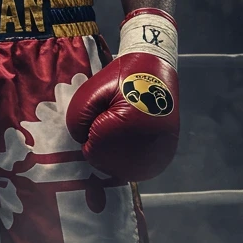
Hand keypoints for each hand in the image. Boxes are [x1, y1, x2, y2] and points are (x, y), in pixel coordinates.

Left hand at [66, 9, 179, 181]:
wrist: (155, 71)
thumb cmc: (121, 79)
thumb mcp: (90, 92)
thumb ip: (77, 119)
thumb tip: (82, 141)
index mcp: (125, 131)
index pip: (91, 151)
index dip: (89, 133)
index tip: (102, 114)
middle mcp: (146, 149)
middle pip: (106, 163)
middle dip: (101, 145)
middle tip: (112, 120)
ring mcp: (158, 155)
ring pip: (122, 170)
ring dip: (114, 155)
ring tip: (121, 129)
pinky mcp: (165, 157)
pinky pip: (139, 170)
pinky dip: (129, 160)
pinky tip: (129, 143)